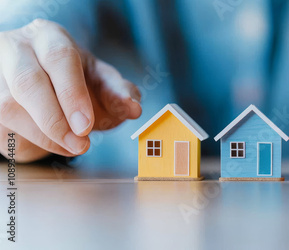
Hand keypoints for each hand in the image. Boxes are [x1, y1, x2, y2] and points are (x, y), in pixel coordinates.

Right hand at [0, 19, 141, 162]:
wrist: (43, 85)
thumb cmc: (74, 79)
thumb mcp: (100, 81)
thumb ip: (118, 93)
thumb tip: (133, 108)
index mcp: (49, 37)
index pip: (60, 58)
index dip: (73, 93)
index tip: (85, 125)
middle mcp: (16, 49)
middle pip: (27, 82)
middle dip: (55, 119)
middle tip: (80, 144)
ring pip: (8, 106)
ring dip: (43, 135)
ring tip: (72, 147)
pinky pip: (1, 125)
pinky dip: (27, 141)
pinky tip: (52, 144)